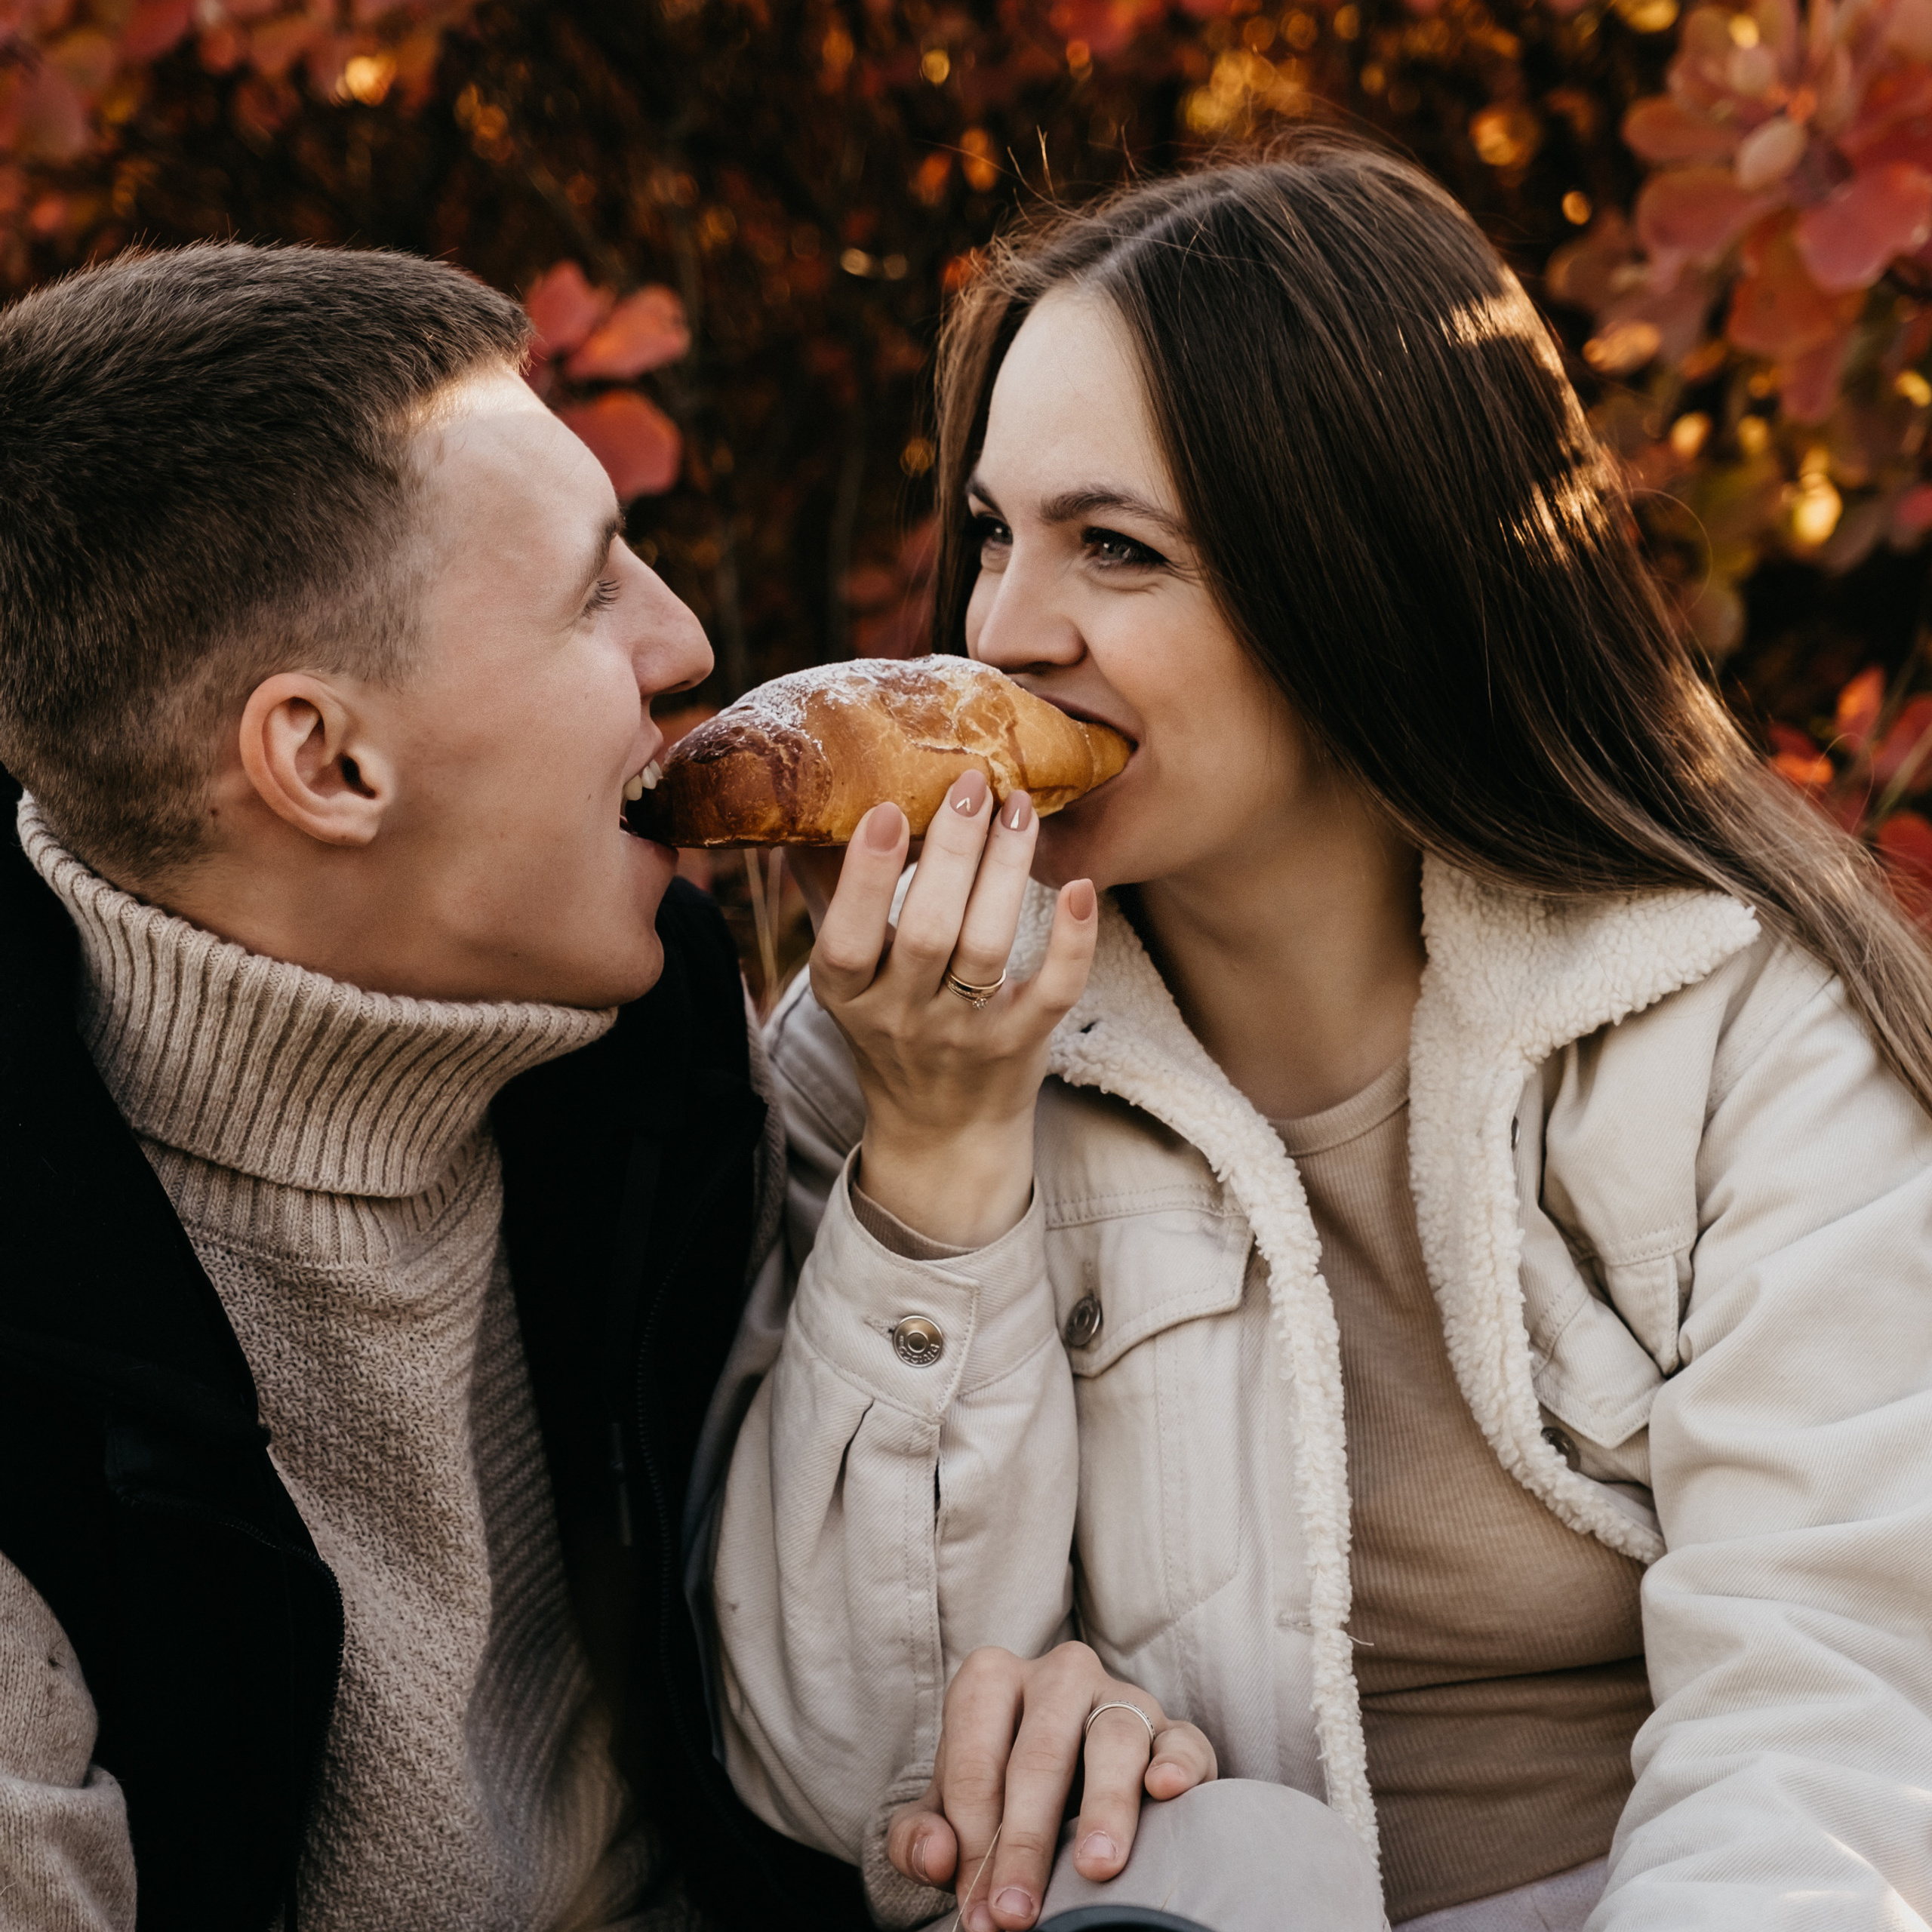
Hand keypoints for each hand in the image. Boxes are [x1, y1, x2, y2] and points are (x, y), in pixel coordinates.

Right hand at [810, 771, 1096, 1247]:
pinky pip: (1052, 991)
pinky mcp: (1022, 1042)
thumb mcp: (847, 976)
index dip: (865, 876)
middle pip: (926, 933)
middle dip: (952, 853)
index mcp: (847, 994)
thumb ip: (829, 895)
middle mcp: (901, 1017)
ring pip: (987, 948)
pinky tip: (1079, 887)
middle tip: (973, 784)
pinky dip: (1070, 942)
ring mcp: (964, 1034)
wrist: (941, 1130)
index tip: (888, 809)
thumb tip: (808, 804)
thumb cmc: (890, 1027)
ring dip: (1006, 871)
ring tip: (1020, 808)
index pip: (846, 938)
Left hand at [886, 1643, 1217, 1929]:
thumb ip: (919, 1837)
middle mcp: (1057, 1673)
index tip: (979, 1910)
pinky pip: (1180, 1737)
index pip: (975, 1761)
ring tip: (1095, 1866)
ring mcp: (1119, 1695)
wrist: (1064, 1784)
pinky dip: (1177, 1763)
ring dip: (1104, 1806)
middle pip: (1039, 1754)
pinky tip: (1165, 1790)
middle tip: (1019, 1914)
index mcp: (990, 1681)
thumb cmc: (995, 1796)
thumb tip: (935, 1858)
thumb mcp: (947, 1814)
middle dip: (1026, 1842)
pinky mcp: (1172, 1727)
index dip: (972, 1842)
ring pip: (1113, 1737)